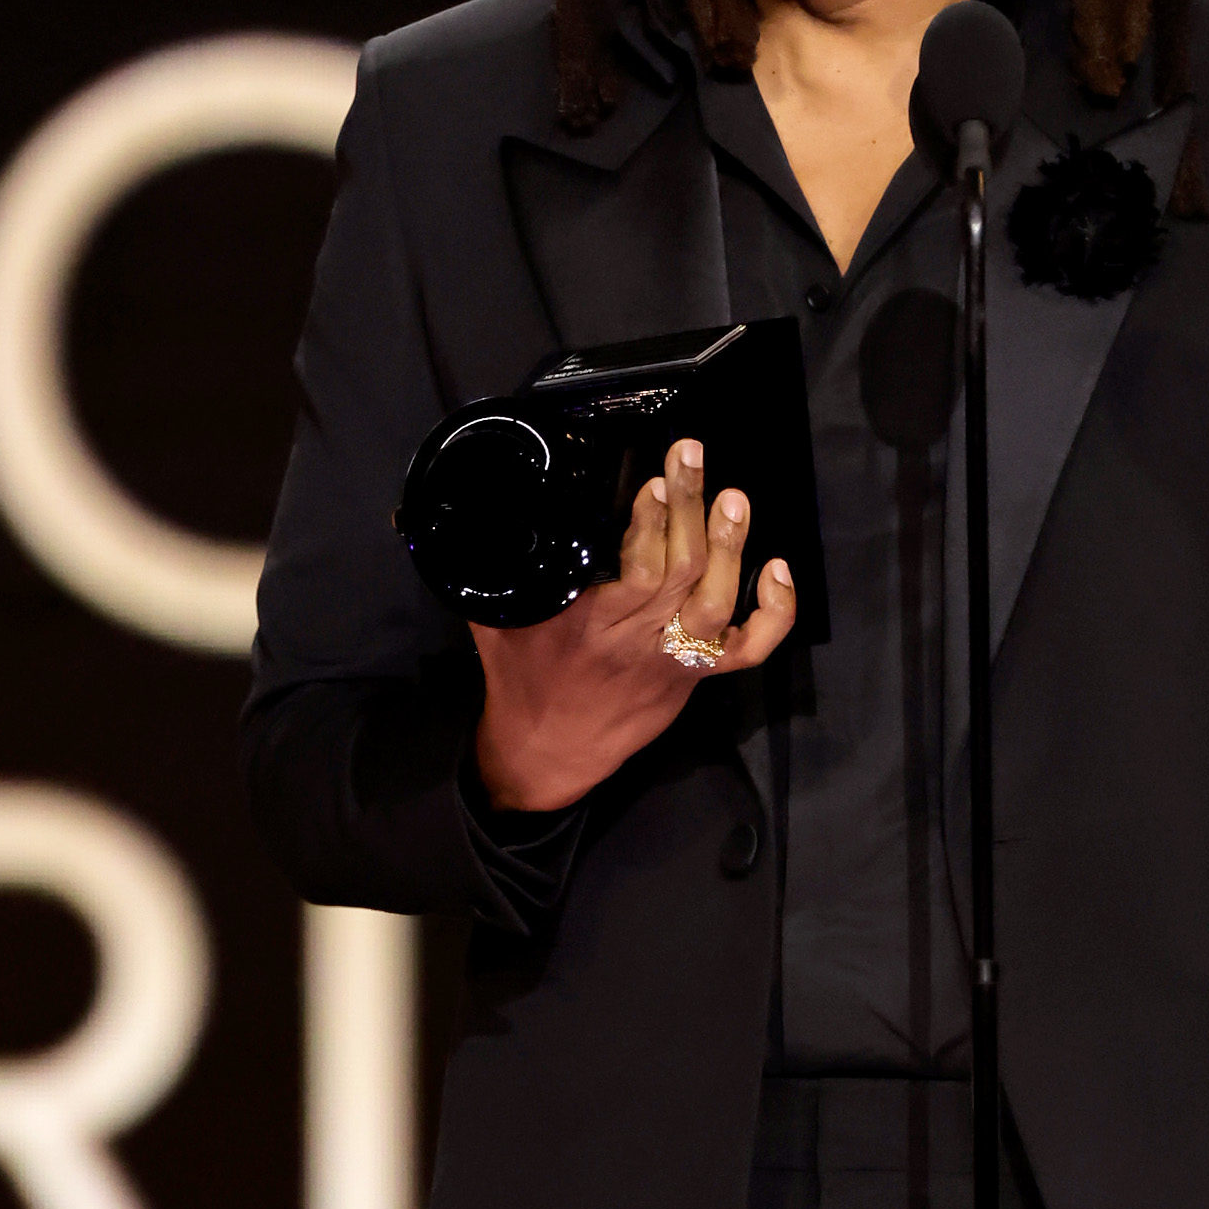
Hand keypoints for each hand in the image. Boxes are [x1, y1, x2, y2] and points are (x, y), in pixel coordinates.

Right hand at [469, 439, 795, 812]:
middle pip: (680, 571)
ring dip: (731, 548)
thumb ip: (480, 566)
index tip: (651, 480)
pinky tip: (778, 569)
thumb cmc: (520, 677)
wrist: (547, 753)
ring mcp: (676, 657)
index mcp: (591, 623)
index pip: (633, 568)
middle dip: (689, 507)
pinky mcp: (697, 674)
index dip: (650, 523)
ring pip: (717, 603)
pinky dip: (775, 613)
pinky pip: (750, 650)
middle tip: (690, 455)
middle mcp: (640, 637)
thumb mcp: (492, 617)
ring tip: (733, 498)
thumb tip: (429, 513)